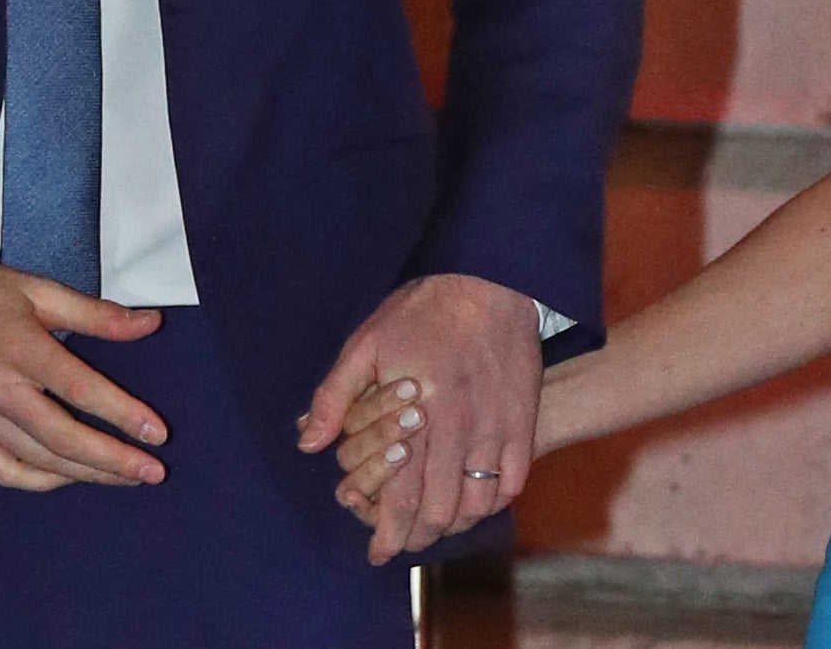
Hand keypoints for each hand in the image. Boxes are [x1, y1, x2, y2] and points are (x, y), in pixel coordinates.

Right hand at [0, 252, 166, 492]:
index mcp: (21, 349)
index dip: (123, 415)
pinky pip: (1, 470)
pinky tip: (68, 478)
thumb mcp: (38, 289)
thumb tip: (150, 323)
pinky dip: (38, 481)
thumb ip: (96, 314)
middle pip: (62, 438)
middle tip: (152, 471)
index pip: (82, 391)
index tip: (157, 433)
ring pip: (36, 460)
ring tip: (123, 476)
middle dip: (112, 461)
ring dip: (84, 474)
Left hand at [295, 273, 541, 562]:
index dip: (388, 534)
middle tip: (405, 539)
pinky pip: (513, 481)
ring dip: (455, 522)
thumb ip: (335, 395)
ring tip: (437, 522)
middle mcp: (459, 428)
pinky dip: (492, 500)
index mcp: (417, 414)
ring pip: (478, 503)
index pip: (402, 497)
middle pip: (439, 511)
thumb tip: (309, 444)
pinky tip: (475, 498)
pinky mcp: (522, 419)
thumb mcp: (366, 342)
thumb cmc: (422, 310)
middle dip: (418, 536)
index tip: (380, 553)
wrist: (490, 278)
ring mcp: (496, 426)